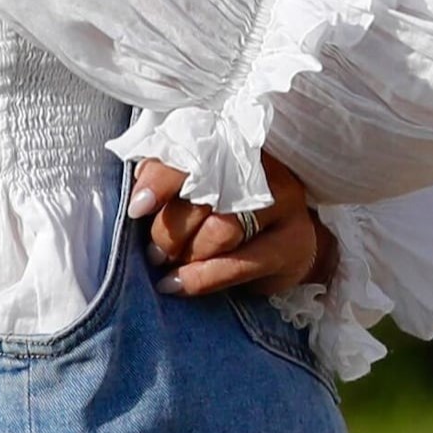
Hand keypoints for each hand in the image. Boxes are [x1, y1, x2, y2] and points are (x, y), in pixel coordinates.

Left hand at [134, 152, 338, 303]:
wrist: (284, 244)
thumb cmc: (227, 213)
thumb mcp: (195, 193)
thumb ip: (167, 182)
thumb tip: (139, 199)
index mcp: (233, 148)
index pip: (193, 156)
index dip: (161, 181)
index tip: (138, 208)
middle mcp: (264, 170)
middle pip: (205, 198)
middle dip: (169, 230)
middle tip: (155, 251)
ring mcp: (285, 205)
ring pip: (222, 230)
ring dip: (186, 254)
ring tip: (169, 264)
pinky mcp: (294, 244)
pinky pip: (239, 265)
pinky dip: (201, 279)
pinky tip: (177, 284)